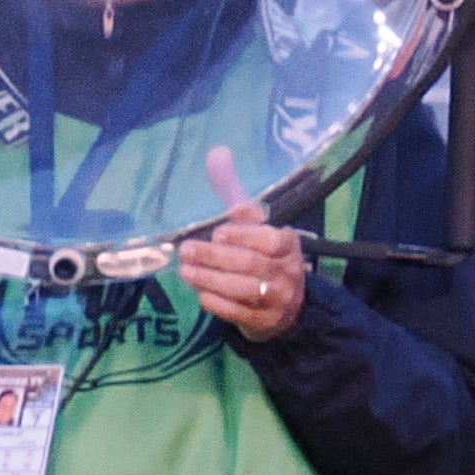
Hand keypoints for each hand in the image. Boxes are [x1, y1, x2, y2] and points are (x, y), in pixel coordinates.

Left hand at [183, 147, 307, 341]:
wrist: (285, 308)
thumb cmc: (261, 257)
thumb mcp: (252, 225)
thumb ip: (234, 193)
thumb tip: (217, 152)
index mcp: (288, 244)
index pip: (270, 239)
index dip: (243, 236)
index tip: (218, 232)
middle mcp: (287, 271)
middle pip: (251, 264)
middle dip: (216, 257)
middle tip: (187, 250)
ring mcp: (277, 299)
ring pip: (243, 289)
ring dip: (210, 279)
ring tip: (186, 270)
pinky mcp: (263, 322)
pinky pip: (237, 313)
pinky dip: (216, 303)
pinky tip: (200, 294)